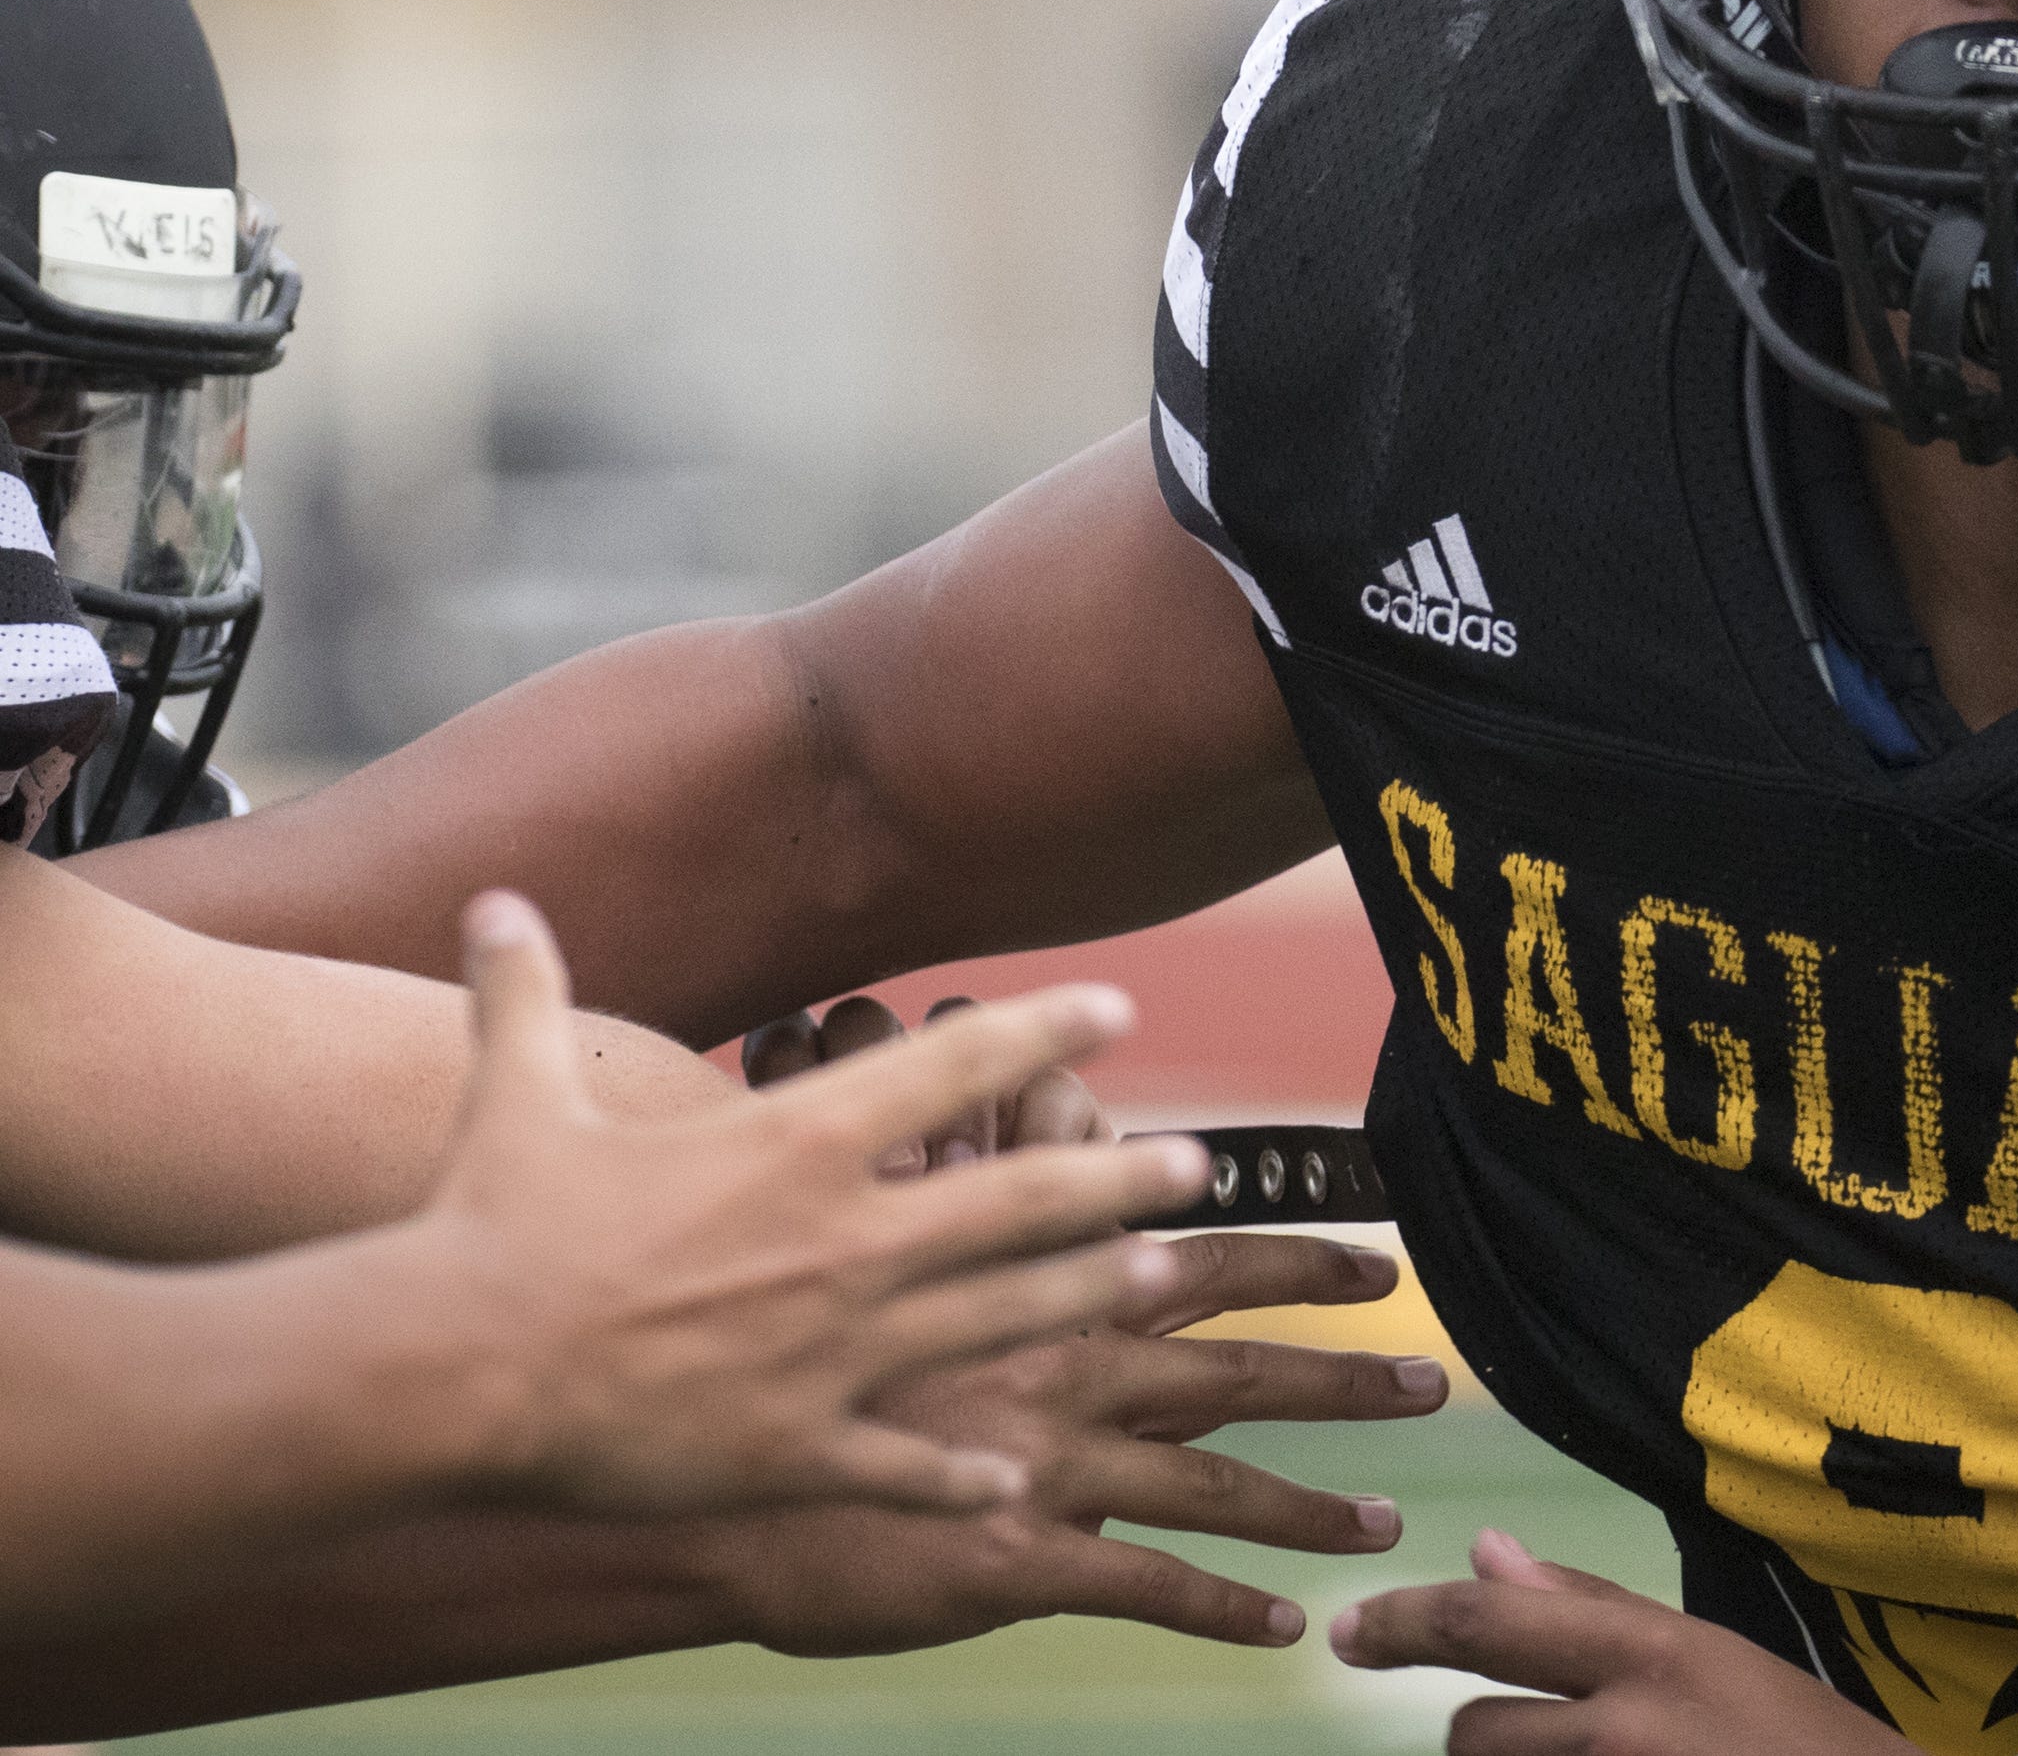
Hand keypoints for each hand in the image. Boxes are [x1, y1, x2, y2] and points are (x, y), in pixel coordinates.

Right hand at [405, 889, 1214, 1519]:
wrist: (451, 1370)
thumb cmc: (485, 1224)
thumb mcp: (516, 1088)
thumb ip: (527, 991)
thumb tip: (495, 902)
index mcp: (797, 1144)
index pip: (953, 1067)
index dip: (1044, 1030)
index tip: (1119, 1008)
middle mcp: (842, 1240)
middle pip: (1020, 1199)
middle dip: (1118, 1178)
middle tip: (1199, 1163)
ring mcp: (832, 1351)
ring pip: (999, 1318)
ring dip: (1091, 1296)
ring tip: (1166, 1282)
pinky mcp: (798, 1450)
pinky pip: (908, 1466)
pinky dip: (967, 1478)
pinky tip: (1020, 1483)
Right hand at [702, 1231, 1452, 1653]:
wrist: (710, 1469)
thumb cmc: (799, 1357)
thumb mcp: (901, 1264)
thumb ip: (995, 1225)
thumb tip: (1048, 1158)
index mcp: (1051, 1296)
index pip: (1208, 1260)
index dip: (1303, 1256)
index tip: (1382, 1260)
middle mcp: (1070, 1371)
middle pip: (1242, 1367)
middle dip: (1346, 1374)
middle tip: (1430, 1379)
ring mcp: (1050, 1468)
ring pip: (1217, 1484)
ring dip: (1311, 1505)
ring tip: (1386, 1521)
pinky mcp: (1019, 1560)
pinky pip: (1148, 1587)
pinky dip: (1224, 1608)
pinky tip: (1283, 1630)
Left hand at [1330, 1529, 1909, 1753]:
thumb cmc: (1800, 1740)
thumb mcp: (1708, 1654)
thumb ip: (1593, 1607)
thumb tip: (1487, 1550)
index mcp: (1647, 1654)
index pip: (1488, 1624)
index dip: (1403, 1622)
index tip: (1349, 1631)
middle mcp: (1621, 1729)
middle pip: (1472, 1730)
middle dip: (1487, 1733)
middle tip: (1551, 1737)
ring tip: (1596, 1755)